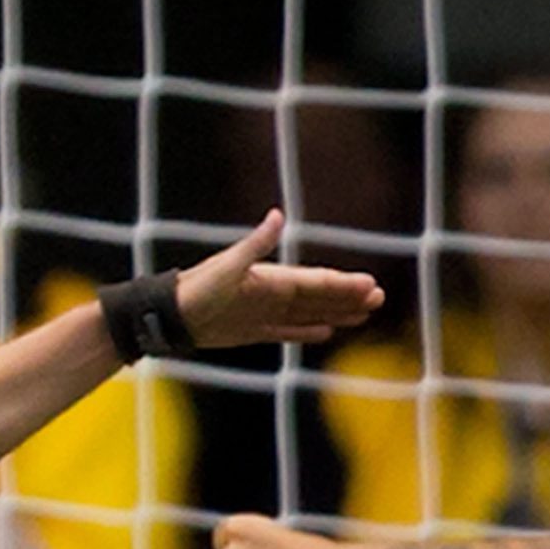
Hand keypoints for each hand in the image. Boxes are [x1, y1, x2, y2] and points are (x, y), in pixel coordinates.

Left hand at [173, 209, 382, 349]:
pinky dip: (307, 331)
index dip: (344, 284)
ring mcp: (263, 314)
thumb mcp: (228, 266)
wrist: (169, 317)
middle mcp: (272, 294)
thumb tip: (277, 215)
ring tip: (363, 314)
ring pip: (309, 314)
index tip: (371, 285)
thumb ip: (256, 244)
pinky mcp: (252, 333)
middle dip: (350, 297)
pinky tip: (326, 331)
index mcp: (272, 279)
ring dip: (336, 313)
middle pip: (319, 297)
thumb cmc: (197, 290)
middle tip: (380, 299)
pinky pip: (287, 332)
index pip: (317, 281)